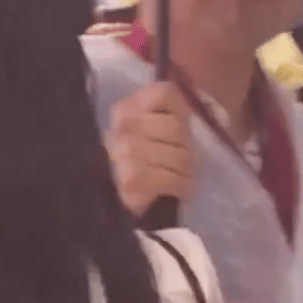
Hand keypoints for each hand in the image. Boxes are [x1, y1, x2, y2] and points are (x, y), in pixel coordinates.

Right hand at [106, 81, 193, 219]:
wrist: (133, 211)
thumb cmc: (148, 166)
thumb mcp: (154, 131)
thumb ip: (163, 110)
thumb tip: (174, 91)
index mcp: (124, 110)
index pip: (163, 94)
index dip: (176, 114)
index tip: (170, 133)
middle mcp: (120, 128)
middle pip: (175, 128)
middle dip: (182, 147)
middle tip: (177, 161)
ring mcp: (123, 153)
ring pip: (176, 154)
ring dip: (183, 170)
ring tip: (176, 176)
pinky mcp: (131, 180)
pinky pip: (170, 176)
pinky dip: (178, 184)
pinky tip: (175, 188)